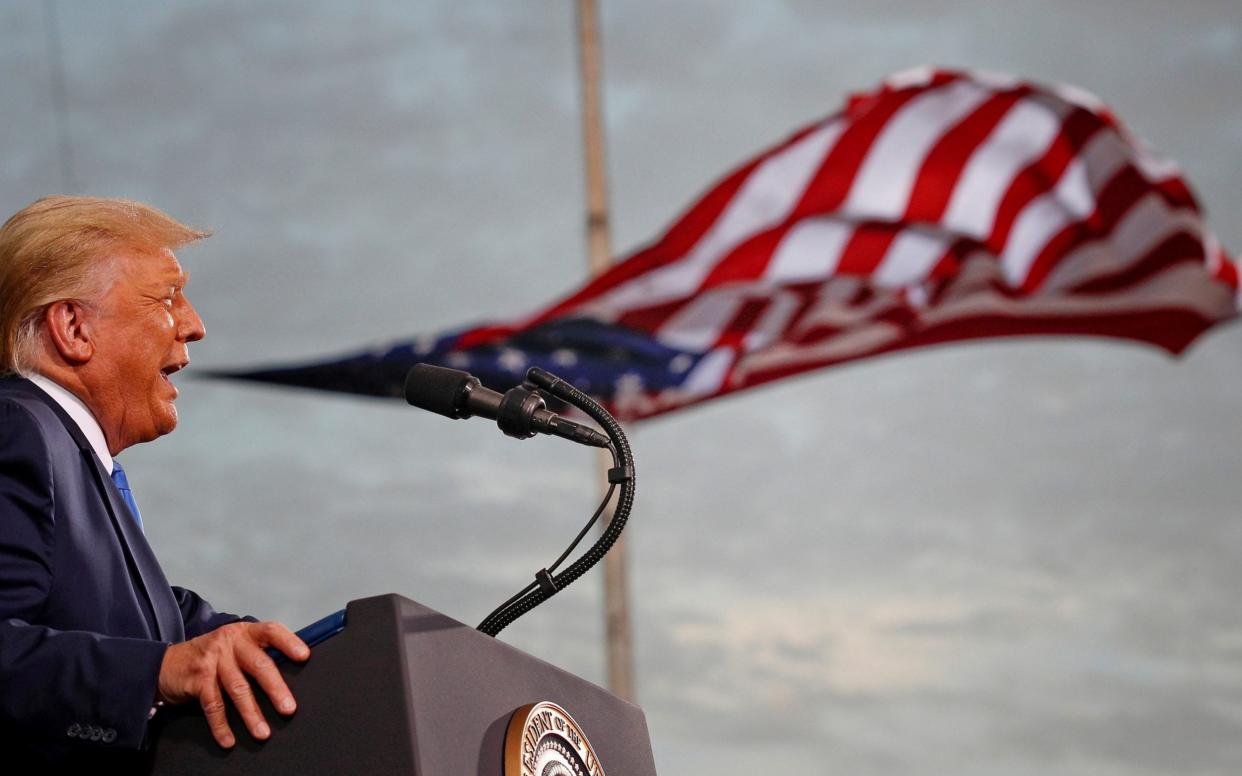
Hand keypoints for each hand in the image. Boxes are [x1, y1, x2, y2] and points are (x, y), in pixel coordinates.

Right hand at [157, 621, 309, 747]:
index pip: (271, 631)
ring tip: (263, 732)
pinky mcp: (198, 678)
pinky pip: (213, 705)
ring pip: (238, 689)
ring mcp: (213, 659)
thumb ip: (256, 653)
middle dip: (275, 689)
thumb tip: (290, 673)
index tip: (304, 656)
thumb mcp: (234, 646)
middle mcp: (230, 642)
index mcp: (245, 632)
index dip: (289, 642)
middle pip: (258, 665)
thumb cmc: (211, 656)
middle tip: (289, 708)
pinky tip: (229, 739)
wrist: (166, 663)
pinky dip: (221, 725)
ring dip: (252, 714)